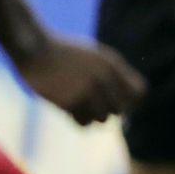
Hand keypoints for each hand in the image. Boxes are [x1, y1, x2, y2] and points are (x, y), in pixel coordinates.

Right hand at [18, 33, 146, 124]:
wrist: (35, 50)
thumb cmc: (63, 55)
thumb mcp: (93, 57)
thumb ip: (110, 77)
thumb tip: (124, 109)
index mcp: (112, 63)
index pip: (140, 93)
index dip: (131, 102)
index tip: (117, 102)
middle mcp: (104, 77)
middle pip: (120, 110)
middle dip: (107, 110)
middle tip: (90, 103)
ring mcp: (87, 89)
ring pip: (102, 119)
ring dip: (91, 116)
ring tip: (78, 104)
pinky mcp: (70, 101)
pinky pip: (84, 123)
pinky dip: (77, 120)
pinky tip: (67, 107)